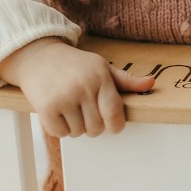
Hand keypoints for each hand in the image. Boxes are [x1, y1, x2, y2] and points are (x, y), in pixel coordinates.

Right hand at [0, 37, 155, 137]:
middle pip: (96, 128)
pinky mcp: (46, 107)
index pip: (114, 113)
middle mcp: (83, 87)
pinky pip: (60, 133)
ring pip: (78, 132)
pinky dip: (59, 129)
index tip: (113, 126)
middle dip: (92, 126)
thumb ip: (126, 80)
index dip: (115, 125)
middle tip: (84, 112)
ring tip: (69, 109)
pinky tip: (57, 113)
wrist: (39, 57)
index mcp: (101, 77)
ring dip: (75, 127)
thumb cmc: (75, 64)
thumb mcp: (102, 67)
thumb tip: (151, 83)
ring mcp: (64, 97)